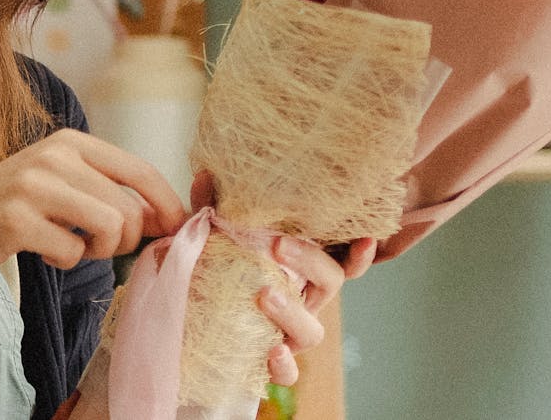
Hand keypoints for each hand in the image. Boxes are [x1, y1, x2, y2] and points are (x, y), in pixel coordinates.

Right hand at [0, 128, 188, 281]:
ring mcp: (33, 185)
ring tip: (73, 247)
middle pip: (129, 207)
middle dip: (125, 240)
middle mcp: (53, 155)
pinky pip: (72, 252)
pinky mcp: (17, 219)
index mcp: (69, 141)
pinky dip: (64, 261)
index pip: (139, 170)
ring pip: (110, 226)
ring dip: (100, 251)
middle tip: (98, 247)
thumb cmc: (10, 210)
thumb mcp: (57, 182)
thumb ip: (106, 190)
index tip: (176, 229)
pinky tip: (41, 251)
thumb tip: (167, 218)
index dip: (167, 204)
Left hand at [188, 171, 376, 385]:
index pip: (340, 256)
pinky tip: (272, 350)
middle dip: (310, 261)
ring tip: (264, 295)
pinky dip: (284, 365)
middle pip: (330, 282)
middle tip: (277, 244)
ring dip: (293, 312)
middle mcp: (303, 299)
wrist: (186, 321)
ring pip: (313, 331)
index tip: (365, 237)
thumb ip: (209, 209)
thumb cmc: (211, 269)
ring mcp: (289, 333)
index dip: (359, 251)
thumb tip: (203, 177)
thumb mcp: (209, 237)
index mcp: (298, 267)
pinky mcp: (269, 362)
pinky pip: (288, 373)